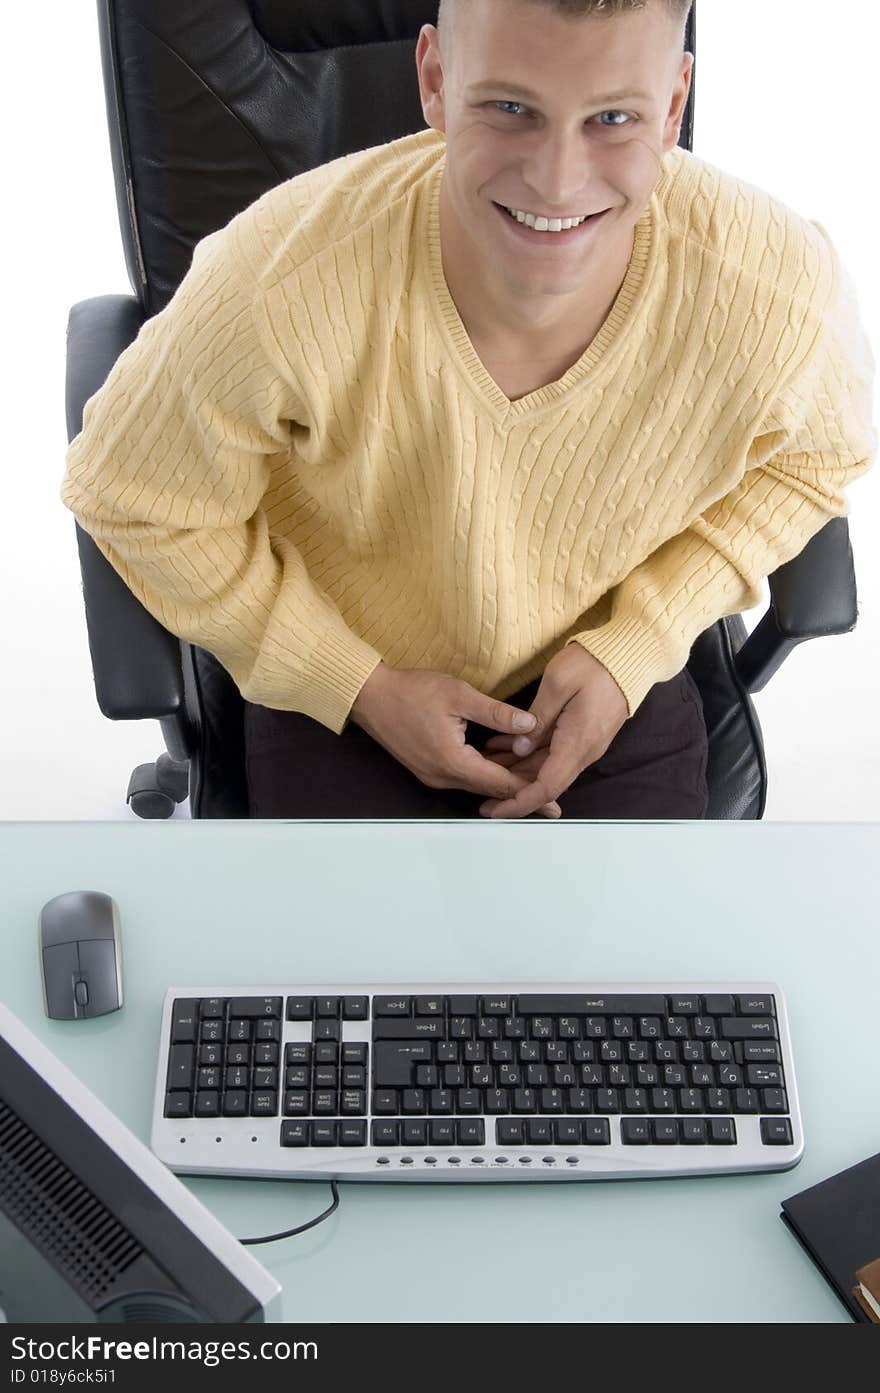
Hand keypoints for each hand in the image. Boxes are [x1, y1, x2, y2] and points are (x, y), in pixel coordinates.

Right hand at [349, 663, 561, 817]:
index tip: (554, 799)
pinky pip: (466, 776)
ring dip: (505, 780)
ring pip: (479, 784)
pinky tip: (504, 762)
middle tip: (553, 793)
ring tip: (535, 777)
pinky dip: (487, 772)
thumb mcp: (459, 694)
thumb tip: (530, 724)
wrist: (371, 696)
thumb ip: (497, 713)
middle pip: (492, 790)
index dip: (530, 788)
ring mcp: (435, 775)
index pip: (501, 783)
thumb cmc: (411, 691)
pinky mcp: (430, 769)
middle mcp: (443, 776)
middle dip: (522, 788)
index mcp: (453, 762)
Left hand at [478, 644, 628, 817]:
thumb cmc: (594, 663)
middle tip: (480, 788)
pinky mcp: (584, 734)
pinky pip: (554, 753)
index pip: (546, 787)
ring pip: (547, 767)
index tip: (496, 809)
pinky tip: (505, 745)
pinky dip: (529, 753)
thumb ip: (537, 719)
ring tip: (486, 761)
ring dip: (518, 768)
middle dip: (512, 788)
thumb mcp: (557, 684)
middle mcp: (584, 750)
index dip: (519, 802)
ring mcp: (586, 743)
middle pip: (545, 782)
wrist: (630, 654)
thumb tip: (520, 749)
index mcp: (577, 742)